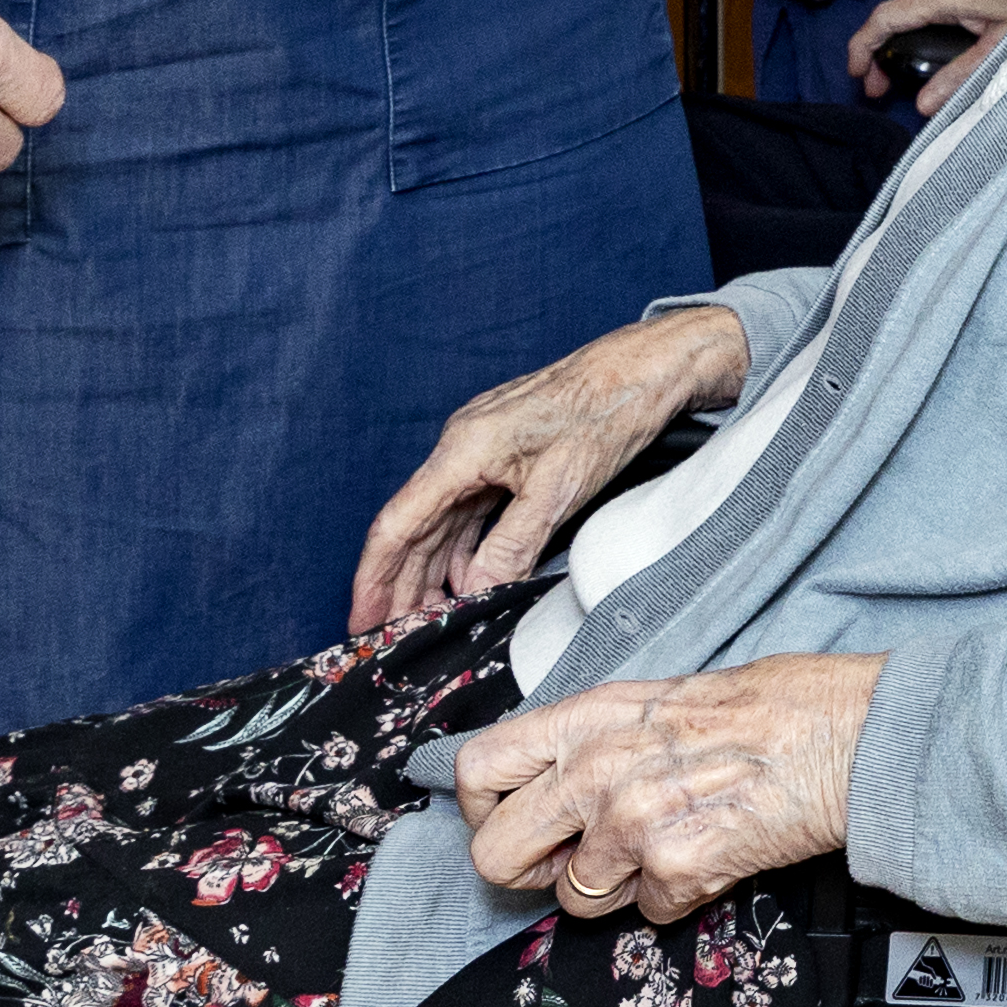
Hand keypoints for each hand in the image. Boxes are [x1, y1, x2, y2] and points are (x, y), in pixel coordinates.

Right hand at [348, 307, 753, 635]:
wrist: (645, 368)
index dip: (374, 578)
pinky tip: (468, 582)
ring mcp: (482, 450)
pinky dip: (465, 551)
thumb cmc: (607, 412)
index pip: (398, 525)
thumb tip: (475, 592)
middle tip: (389, 638)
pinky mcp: (505, 455)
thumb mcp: (560, 488)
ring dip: (432, 574)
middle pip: (415, 530)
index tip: (361, 622)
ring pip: (443, 524)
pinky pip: (471, 512)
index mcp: (462, 451)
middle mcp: (461, 448)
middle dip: (399, 587)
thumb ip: (512, 544)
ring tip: (425, 621)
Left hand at [455, 652, 880, 923]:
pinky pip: (648, 912)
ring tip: (668, 849)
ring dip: (616, 888)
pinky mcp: (676, 870)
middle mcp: (596, 768)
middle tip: (569, 865)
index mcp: (591, 716)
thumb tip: (563, 772)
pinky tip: (714, 854)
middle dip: (528, 873)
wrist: (853, 735)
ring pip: (573, 899)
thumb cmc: (780, 705)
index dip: (481, 810)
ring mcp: (632, 823)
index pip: (478, 767)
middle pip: (495, 853)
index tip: (511, 822)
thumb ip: (605, 735)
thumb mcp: (669, 694)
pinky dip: (678, 897)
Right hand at [848, 0, 1006, 114]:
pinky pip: (937, 18)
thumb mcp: (1003, 52)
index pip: (890, 16)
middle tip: (876, 89)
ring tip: (895, 82)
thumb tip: (924, 105)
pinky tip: (928, 67)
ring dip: (900, 47)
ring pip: (916, 17)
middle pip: (898, 16)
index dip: (865, 45)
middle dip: (878, 51)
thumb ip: (961, 78)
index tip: (857, 75)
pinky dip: (922, 41)